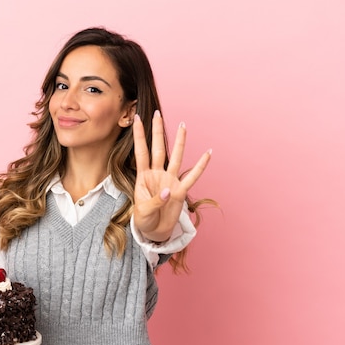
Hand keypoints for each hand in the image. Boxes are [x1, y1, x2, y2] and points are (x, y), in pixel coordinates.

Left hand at [132, 110, 210, 241]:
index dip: (139, 136)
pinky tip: (207, 154)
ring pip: (175, 157)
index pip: (141, 152)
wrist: (154, 231)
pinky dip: (200, 166)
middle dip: (157, 131)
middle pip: (158, 148)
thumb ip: (155, 201)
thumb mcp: (143, 212)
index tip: (136, 118)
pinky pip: (192, 177)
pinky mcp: (180, 191)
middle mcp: (157, 174)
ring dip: (179, 142)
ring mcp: (170, 180)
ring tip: (183, 126)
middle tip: (158, 113)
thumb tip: (169, 191)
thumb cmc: (144, 220)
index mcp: (143, 177)